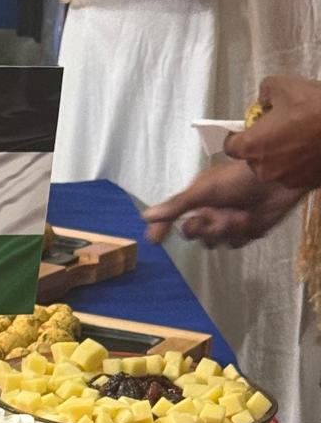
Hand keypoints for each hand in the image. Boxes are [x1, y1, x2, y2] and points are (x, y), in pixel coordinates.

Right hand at [142, 160, 303, 248]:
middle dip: (201, 228)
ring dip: (223, 231)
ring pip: (213, 241)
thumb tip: (145, 216)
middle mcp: (210, 210)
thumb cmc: (237, 179)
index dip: (163, 228)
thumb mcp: (202, 191)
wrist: (277, 181)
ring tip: (238, 216)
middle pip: (192, 233)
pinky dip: (240, 233)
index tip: (154, 240)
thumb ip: (176, 206)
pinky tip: (250, 220)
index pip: (173, 217)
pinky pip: (233, 243)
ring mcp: (227, 222)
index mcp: (198, 198)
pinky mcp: (245, 231)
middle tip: (211, 218)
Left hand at [224, 75, 320, 190]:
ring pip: (272, 167)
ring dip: (278, 155)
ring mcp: (283, 179)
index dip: (238, 135)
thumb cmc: (315, 106)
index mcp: (252, 146)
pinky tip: (310, 148)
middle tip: (278, 129)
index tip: (248, 127)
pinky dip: (296, 163)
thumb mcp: (285, 85)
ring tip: (298, 138)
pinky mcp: (302, 184)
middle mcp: (263, 169)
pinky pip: (292, 173)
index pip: (230, 145)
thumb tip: (263, 99)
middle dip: (260, 145)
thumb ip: (265, 91)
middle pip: (252, 158)